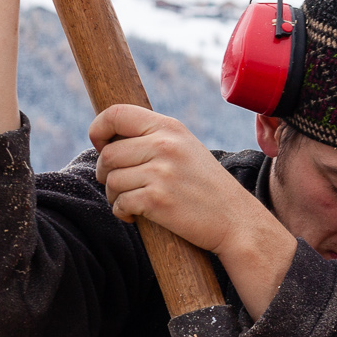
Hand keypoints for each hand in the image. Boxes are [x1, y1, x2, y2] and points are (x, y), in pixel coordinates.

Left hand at [91, 106, 296, 317]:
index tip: (101, 146)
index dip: (98, 129)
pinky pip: (120, 203)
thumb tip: (107, 141)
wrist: (238, 221)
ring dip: (114, 195)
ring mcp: (162, 172)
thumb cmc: (207, 188)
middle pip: (108, 155)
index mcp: (171, 128)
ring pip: (111, 181)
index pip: (116, 114)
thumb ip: (154, 139)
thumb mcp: (186, 150)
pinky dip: (122, 212)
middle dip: (105, 174)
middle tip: (120, 185)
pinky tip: (137, 216)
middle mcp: (165, 145)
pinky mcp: (158, 199)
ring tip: (132, 202)